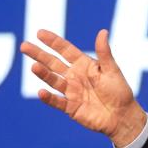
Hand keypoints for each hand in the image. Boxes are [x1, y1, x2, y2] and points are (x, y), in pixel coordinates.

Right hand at [20, 29, 146, 147]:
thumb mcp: (112, 70)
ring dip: (43, 74)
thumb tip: (103, 31)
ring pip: (53, 80)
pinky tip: (41, 92)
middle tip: (24, 46)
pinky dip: (49, 98)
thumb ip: (104, 53)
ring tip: (34, 66)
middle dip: (39, 55)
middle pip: (53, 63)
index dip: (53, 42)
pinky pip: (57, 102)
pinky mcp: (70, 107)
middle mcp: (74, 76)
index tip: (39, 32)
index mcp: (83, 65)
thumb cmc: (119, 91)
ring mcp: (71, 91)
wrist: (123, 116)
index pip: (65, 50)